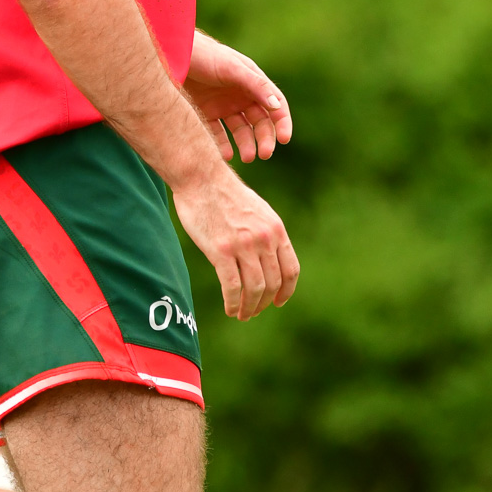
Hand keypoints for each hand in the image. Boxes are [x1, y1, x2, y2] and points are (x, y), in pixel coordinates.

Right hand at [173, 163, 299, 320]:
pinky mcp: (221, 251)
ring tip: (241, 315)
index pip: (291, 270)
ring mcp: (244, 245)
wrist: (201, 177)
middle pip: (272, 283)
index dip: (286, 291)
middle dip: (264, 303)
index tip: (278, 302)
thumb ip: (266, 233)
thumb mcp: (257, 210)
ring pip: (254, 289)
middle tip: (253, 312)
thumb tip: (268, 258)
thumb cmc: (224, 194)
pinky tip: (229, 309)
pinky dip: (233, 303)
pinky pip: (232, 287)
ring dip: (249, 308)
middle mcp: (264, 239)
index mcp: (276, 229)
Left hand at [184, 30, 291, 162]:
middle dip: (264, 138)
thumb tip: (276, 105)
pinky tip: (225, 155)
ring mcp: (223, 105)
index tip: (284, 140)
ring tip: (245, 158)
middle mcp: (240, 95)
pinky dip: (222, 145)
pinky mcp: (205, 112)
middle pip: (260, 122)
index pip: (274, 105)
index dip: (282, 122)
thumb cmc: (204, 55)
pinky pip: (217, 133)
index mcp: (252, 82)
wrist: (170, 53)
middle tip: (263, 154)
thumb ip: (254, 85)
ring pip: (240, 130)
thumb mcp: (231, 67)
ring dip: (246, 145)